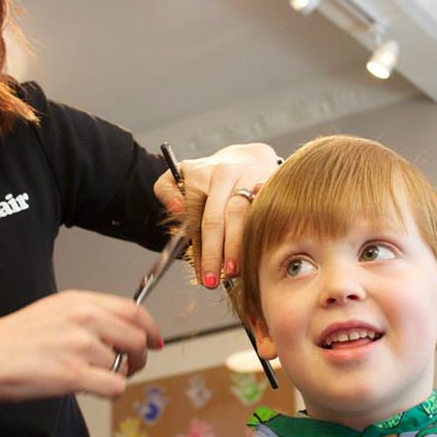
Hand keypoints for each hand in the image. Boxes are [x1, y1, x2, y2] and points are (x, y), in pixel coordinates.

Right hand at [0, 290, 162, 400]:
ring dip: (115, 375)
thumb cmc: (13, 339)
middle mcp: (84, 318)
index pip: (134, 309)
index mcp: (80, 300)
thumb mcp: (54, 311)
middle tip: (131, 366)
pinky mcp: (73, 374)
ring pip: (123, 365)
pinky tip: (95, 390)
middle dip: (140, 357)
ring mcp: (80, 346)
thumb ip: (89, 316)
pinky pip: (114, 386)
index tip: (154, 340)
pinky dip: (110, 392)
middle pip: (137, 337)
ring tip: (91, 377)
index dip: (150, 327)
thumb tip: (123, 329)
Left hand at [153, 143, 279, 287]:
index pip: (197, 217)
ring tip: (235, 271)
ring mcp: (250, 176)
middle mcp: (225, 174)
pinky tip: (258, 251)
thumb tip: (176, 209)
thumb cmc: (212, 175)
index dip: (199, 249)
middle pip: (219, 218)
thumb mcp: (181, 174)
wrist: (248, 156)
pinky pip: (265, 211)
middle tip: (214, 280)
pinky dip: (261, 233)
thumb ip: (166, 190)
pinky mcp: (270, 181)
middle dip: (215, 253)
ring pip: (243, 215)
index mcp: (200, 174)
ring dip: (238, 246)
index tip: (202, 273)